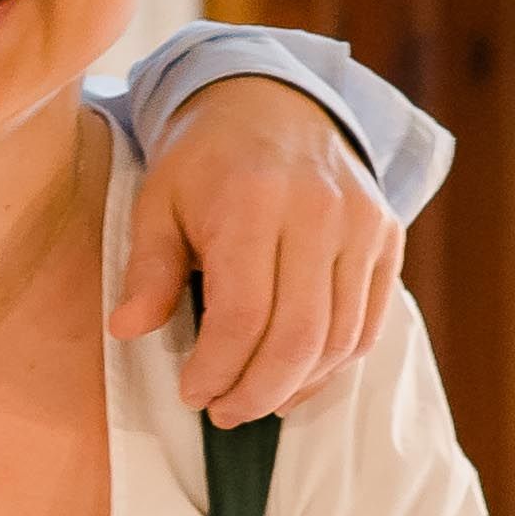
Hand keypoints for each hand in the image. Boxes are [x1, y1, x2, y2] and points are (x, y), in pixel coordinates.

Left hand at [115, 74, 400, 422]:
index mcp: (251, 200)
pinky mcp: (388, 235)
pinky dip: (334, 364)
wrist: (273, 102)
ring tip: (256, 401)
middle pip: (298, 337)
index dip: (216, 369)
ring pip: (340, 339)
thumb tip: (126, 330)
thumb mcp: (158, 201)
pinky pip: (369, 324)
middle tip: (224, 413)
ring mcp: (361, 223)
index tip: (191, 393)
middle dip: (257, 392)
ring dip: (296, 387)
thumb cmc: (205, 160)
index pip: (242, 315)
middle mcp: (317, 211)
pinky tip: (296, 379)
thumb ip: (148, 268)